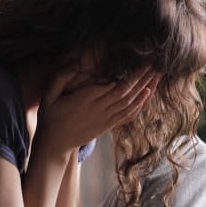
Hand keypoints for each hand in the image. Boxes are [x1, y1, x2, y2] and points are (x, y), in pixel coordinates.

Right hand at [36, 67, 158, 155]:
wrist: (55, 144)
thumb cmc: (50, 117)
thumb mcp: (48, 96)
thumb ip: (61, 78)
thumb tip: (76, 63)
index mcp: (85, 99)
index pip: (112, 85)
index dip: (128, 75)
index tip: (139, 61)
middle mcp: (99, 109)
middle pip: (125, 92)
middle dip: (141, 78)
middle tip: (154, 64)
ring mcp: (106, 119)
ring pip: (130, 102)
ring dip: (145, 88)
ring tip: (157, 75)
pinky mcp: (109, 125)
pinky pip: (128, 114)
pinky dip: (140, 104)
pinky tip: (148, 93)